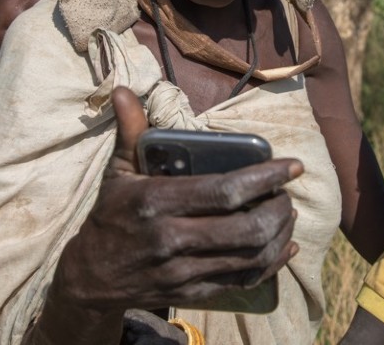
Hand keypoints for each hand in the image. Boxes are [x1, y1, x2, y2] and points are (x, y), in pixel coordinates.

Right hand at [29, 87, 302, 343]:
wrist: (90, 278)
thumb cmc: (111, 216)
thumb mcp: (118, 172)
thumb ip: (130, 131)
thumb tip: (125, 89)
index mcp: (156, 202)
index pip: (224, 191)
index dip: (266, 178)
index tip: (293, 165)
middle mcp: (172, 240)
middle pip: (246, 228)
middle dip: (278, 208)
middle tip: (287, 192)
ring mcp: (184, 272)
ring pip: (251, 256)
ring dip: (280, 233)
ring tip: (287, 213)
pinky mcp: (193, 293)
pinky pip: (244, 281)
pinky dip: (272, 264)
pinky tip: (285, 246)